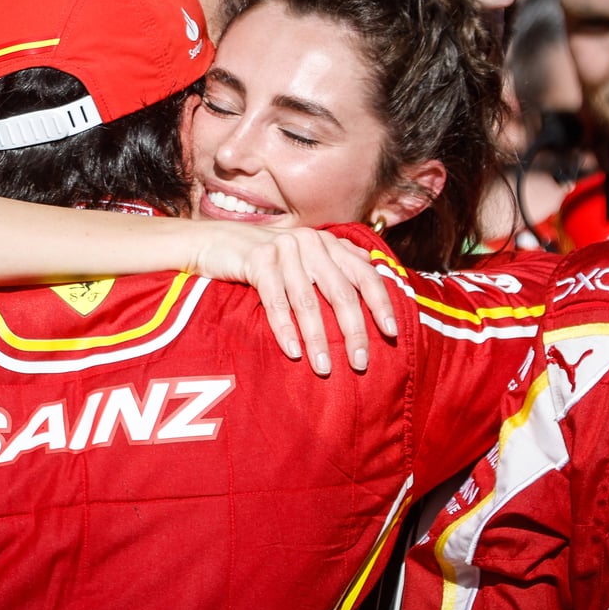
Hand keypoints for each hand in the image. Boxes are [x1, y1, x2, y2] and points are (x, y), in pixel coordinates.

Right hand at [193, 225, 397, 376]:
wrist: (216, 241)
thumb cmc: (266, 257)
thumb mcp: (304, 255)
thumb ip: (335, 260)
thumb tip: (369, 271)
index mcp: (328, 242)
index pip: (365, 273)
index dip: (381, 303)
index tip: (392, 333)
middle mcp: (311, 242)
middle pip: (341, 292)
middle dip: (353, 331)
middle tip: (359, 363)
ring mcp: (284, 249)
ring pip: (308, 301)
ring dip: (317, 339)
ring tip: (324, 368)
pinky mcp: (258, 260)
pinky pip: (275, 301)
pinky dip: (285, 329)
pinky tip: (293, 352)